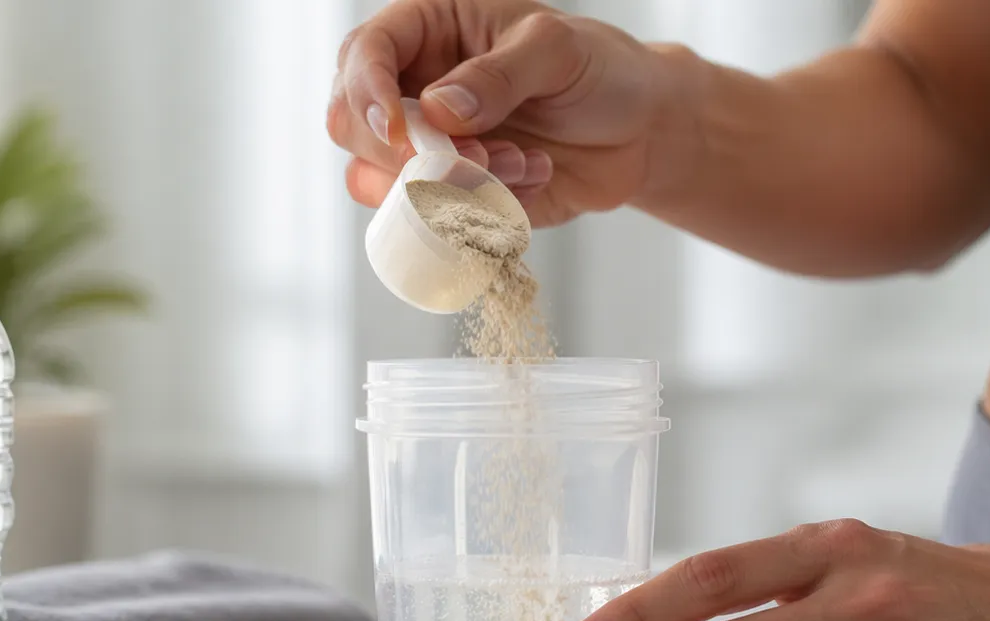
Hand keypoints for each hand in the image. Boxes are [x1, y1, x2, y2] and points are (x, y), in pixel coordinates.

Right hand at [327, 0, 696, 226]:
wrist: (639, 131)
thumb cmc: (599, 70)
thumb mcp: (559, 51)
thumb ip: (500, 73)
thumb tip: (440, 110)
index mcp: (428, 33)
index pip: (363, 53)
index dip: (366, 90)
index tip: (399, 127)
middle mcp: (413, 91)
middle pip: (350, 126)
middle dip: (402, 153)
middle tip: (471, 158)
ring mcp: (427, 149)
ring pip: (381, 184)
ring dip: (444, 187)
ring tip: (517, 165)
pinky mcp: (450, 198)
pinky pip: (435, 219)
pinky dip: (480, 212)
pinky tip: (532, 180)